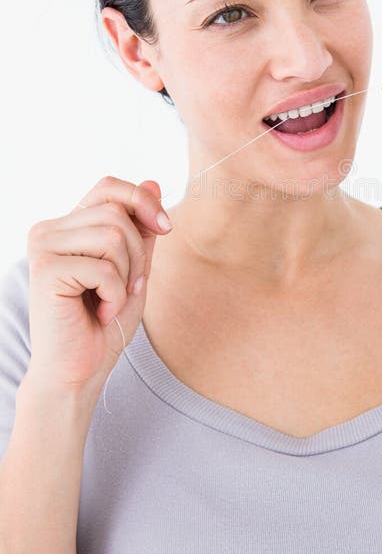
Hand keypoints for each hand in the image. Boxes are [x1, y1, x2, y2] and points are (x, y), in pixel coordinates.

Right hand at [25, 176, 172, 394]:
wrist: (78, 372)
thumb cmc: (103, 324)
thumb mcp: (134, 268)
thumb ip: (142, 229)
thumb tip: (153, 181)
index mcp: (68, 225)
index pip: (109, 186)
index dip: (143, 200)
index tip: (165, 227)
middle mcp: (49, 229)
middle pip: (117, 213)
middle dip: (139, 253)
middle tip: (126, 288)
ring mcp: (43, 247)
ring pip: (114, 236)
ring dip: (127, 276)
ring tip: (110, 301)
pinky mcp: (45, 270)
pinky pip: (104, 268)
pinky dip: (114, 295)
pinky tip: (98, 313)